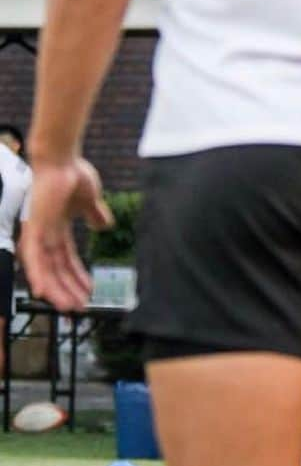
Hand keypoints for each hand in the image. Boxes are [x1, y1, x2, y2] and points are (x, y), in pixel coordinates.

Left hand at [19, 158, 112, 312]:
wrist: (63, 158)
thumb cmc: (74, 173)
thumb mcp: (90, 200)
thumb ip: (94, 213)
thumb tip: (104, 224)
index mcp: (57, 228)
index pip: (66, 259)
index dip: (76, 276)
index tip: (88, 290)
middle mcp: (44, 234)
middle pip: (55, 270)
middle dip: (68, 290)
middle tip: (79, 308)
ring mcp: (37, 232)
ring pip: (44, 270)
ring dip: (56, 290)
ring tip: (70, 307)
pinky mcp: (33, 229)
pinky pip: (32, 258)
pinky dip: (37, 276)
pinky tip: (43, 293)